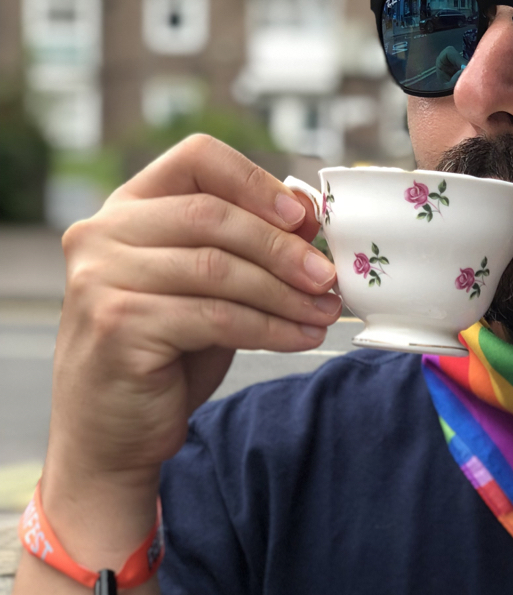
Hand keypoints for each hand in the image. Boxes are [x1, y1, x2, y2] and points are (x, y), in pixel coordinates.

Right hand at [44, 135, 339, 559]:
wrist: (108, 435)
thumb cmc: (162, 356)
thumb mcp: (205, 290)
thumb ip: (242, 250)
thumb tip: (308, 220)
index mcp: (125, 209)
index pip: (196, 159)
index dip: (255, 180)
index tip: (302, 216)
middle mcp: (102, 234)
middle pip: (213, 216)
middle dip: (282, 248)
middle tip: (329, 277)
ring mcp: (101, 278)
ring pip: (218, 269)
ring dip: (284, 293)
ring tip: (324, 313)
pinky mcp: (118, 324)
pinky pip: (216, 317)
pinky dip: (269, 328)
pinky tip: (299, 339)